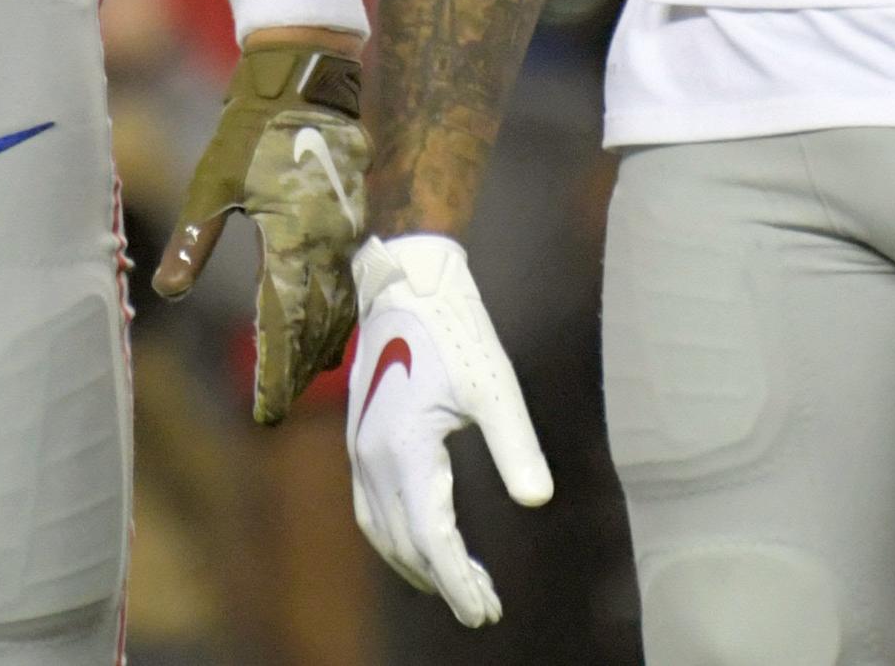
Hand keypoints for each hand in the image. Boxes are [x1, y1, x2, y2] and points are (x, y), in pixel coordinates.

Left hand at [150, 39, 366, 421]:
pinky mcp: (352, 220)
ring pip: (338, 305)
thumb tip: (168, 292)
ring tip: (300, 383)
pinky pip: (348, 280)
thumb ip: (195, 240)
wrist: (305, 80)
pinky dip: (336, 313)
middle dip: (296, 371)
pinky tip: (329, 333)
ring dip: (319, 347)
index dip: (274, 371)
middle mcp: (329, 243)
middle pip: (316, 324)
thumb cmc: (252, 128)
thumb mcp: (212, 182)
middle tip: (276, 409)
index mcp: (294, 238)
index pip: (284, 323)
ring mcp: (347, 232)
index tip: (263, 411)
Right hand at [343, 234, 550, 626]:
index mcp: (404, 448)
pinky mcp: (358, 440)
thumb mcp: (495, 386)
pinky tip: (419, 543)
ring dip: (416, 565)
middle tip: (484, 606)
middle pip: (406, 543)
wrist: (406, 283)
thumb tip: (537, 500)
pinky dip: (395, 538)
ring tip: (455, 586)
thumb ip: (516, 446)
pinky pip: (369, 509)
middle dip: (444, 581)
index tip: (485, 611)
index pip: (431, 538)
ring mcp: (358, 450)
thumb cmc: (455, 330)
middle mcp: (372, 457)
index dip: (459, 582)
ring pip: (381, 532)